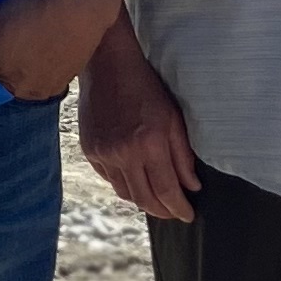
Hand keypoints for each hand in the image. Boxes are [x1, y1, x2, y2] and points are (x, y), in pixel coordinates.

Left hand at [0, 0, 115, 103]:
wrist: (78, 8)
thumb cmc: (29, 15)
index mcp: (7, 86)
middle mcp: (29, 94)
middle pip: (6, 85)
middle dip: (0, 67)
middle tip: (5, 42)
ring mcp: (52, 88)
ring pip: (27, 81)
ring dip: (22, 66)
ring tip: (24, 42)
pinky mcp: (68, 78)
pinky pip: (47, 77)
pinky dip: (41, 64)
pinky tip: (41, 45)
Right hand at [78, 16, 200, 222]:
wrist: (108, 65)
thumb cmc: (145, 87)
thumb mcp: (173, 118)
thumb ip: (183, 155)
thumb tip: (191, 186)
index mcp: (150, 144)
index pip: (167, 191)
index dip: (179, 208)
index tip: (188, 215)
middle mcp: (124, 153)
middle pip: (144, 199)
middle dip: (162, 211)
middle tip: (174, 212)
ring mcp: (103, 153)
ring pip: (125, 193)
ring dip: (143, 200)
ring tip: (156, 199)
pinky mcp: (90, 150)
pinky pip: (109, 178)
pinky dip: (124, 183)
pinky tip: (134, 178)